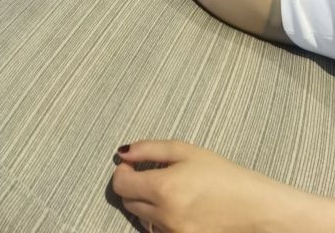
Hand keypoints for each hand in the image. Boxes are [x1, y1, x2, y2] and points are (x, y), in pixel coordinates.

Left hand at [111, 140, 310, 232]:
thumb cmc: (222, 175)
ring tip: (169, 192)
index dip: (122, 173)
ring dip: (146, 205)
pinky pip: (158, 232)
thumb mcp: (185, 150)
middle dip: (134, 187)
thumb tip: (122, 153)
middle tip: (151, 176)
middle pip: (129, 203)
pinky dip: (159, 220)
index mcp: (163, 188)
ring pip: (142, 219)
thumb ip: (148, 149)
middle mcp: (165, 216)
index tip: (131, 166)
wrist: (254, 207)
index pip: (120, 185)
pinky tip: (177, 208)